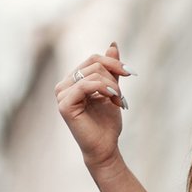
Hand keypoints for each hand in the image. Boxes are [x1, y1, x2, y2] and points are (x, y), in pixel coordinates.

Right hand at [56, 41, 131, 168]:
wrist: (105, 147)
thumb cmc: (107, 122)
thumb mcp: (112, 90)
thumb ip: (111, 69)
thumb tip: (112, 44)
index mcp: (72, 80)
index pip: (93, 59)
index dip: (113, 63)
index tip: (130, 72)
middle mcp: (63, 85)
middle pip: (94, 64)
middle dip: (114, 76)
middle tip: (122, 95)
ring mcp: (61, 94)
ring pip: (93, 74)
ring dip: (112, 86)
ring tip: (119, 101)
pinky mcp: (64, 105)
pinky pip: (85, 85)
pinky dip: (103, 89)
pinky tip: (113, 98)